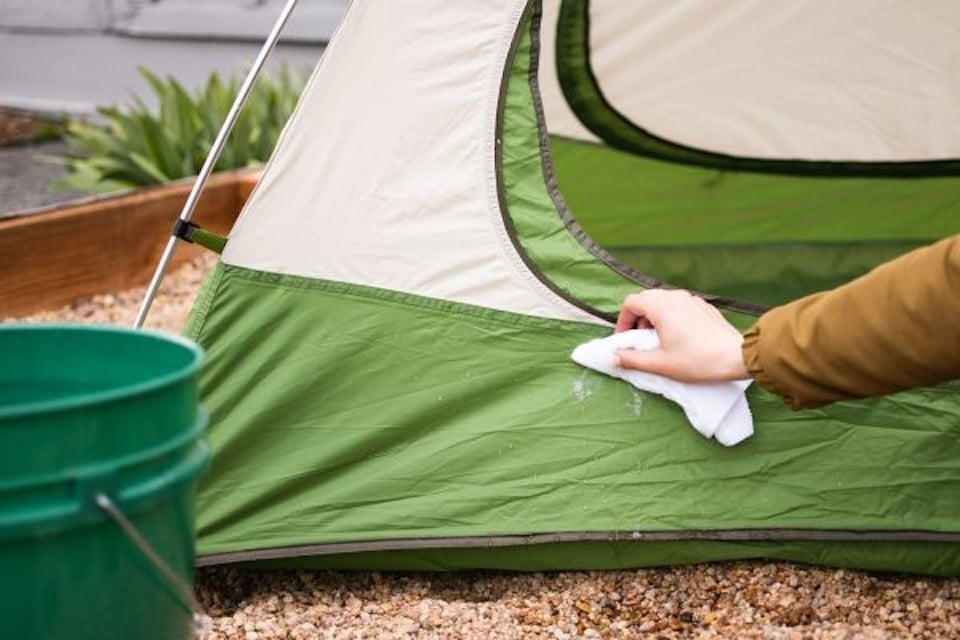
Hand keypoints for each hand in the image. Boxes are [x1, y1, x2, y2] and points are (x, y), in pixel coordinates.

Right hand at [614, 289, 747, 381]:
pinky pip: (679, 305)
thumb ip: (631, 359)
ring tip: (657, 339)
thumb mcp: (660, 364)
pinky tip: (677, 336)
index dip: (622, 321)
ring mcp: (691, 300)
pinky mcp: (703, 306)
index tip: (624, 339)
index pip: (631, 303)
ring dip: (653, 316)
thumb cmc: (698, 360)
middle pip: (646, 298)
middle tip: (638, 339)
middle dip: (637, 318)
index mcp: (661, 307)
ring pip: (663, 300)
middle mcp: (675, 297)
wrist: (736, 357)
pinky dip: (670, 316)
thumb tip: (613, 357)